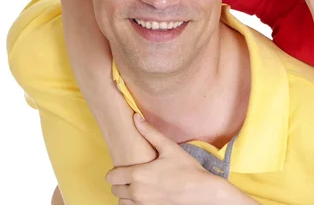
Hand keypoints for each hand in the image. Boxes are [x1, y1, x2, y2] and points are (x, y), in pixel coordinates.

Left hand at [106, 114, 256, 204]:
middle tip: (132, 175)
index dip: (115, 171)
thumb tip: (135, 117)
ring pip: (122, 201)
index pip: (111, 177)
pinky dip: (134, 203)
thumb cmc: (187, 169)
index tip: (125, 167)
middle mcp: (137, 192)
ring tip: (138, 185)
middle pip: (115, 190)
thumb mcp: (169, 148)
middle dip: (120, 182)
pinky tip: (145, 195)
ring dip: (126, 194)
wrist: (202, 192)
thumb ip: (150, 132)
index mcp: (138, 175)